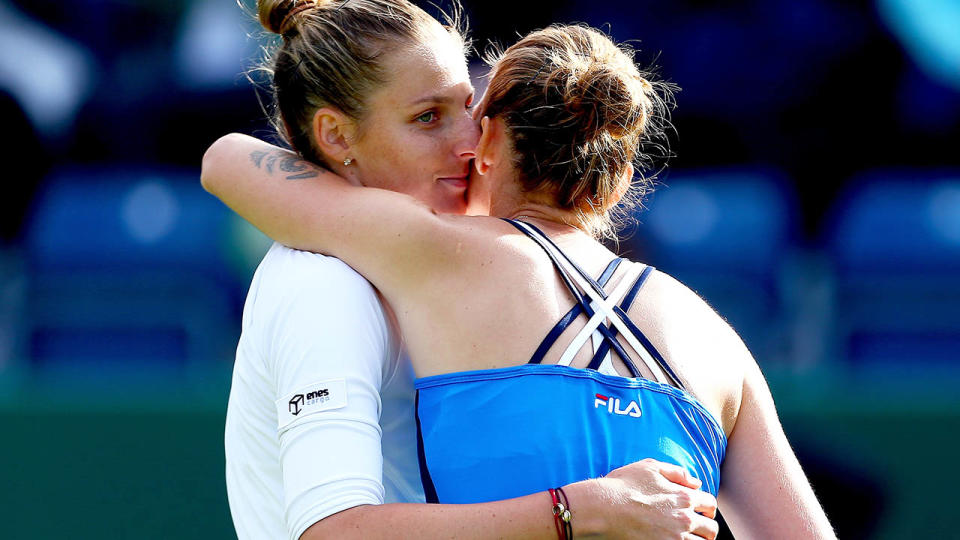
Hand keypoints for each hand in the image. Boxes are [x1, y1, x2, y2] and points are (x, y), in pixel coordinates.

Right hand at [575, 458, 718, 539]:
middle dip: (707, 529)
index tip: (704, 512)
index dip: (709, 508)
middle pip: (711, 530)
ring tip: (687, 539)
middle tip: (698, 530)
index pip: (711, 504)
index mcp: (684, 497)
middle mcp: (684, 519)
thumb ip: (677, 473)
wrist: (603, 507)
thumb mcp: (650, 467)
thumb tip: (696, 482)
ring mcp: (675, 537)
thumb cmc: (623, 485)